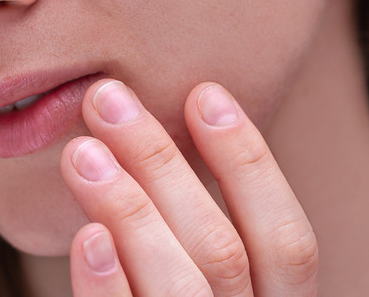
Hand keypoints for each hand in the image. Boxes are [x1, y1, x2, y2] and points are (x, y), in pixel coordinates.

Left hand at [60, 80, 318, 295]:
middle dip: (163, 165)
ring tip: (81, 152)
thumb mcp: (215, 287)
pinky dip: (107, 286)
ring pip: (180, 284)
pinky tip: (87, 236)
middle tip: (107, 98)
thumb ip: (201, 234)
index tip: (203, 91)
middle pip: (221, 249)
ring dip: (130, 209)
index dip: (250, 162)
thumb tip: (161, 124)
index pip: (288, 240)